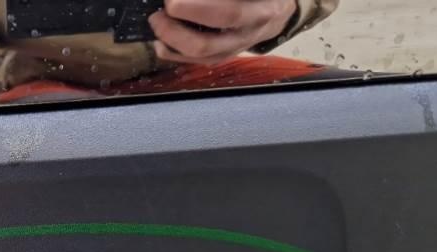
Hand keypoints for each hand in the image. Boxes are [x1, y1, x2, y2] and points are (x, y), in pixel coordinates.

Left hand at [149, 0, 296, 63]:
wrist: (280, 10)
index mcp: (261, 7)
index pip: (228, 12)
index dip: (198, 8)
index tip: (173, 0)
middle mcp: (250, 30)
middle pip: (211, 38)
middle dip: (179, 28)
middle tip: (164, 8)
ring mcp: (237, 47)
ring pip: (204, 54)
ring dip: (173, 41)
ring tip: (156, 23)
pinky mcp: (225, 56)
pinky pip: (199, 61)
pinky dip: (175, 54)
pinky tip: (160, 43)